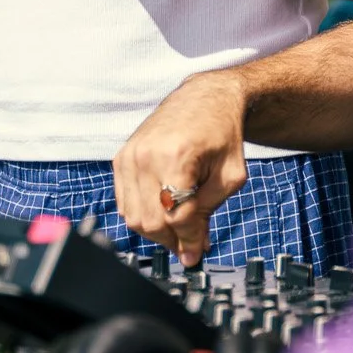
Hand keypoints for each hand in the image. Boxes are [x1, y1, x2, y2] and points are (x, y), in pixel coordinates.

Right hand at [113, 73, 248, 264]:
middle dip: (172, 240)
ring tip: (178, 229)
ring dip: (156, 231)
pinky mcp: (122, 156)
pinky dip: (141, 214)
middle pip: (151, 221)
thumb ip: (208, 212)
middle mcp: (147, 155)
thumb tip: (192, 249)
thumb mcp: (230, 175)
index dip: (189, 241)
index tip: (197, 255)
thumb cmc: (222, 132)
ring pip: (134, 216)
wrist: (206, 97)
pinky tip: (162, 211)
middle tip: (189, 245)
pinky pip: (124, 202)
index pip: (177, 216)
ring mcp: (130, 155)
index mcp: (177, 156)